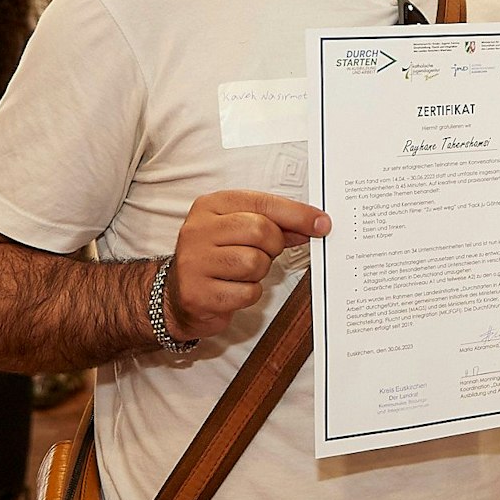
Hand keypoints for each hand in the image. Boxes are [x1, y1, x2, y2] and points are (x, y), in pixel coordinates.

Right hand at [167, 190, 329, 341]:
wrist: (178, 296)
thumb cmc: (218, 258)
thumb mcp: (240, 230)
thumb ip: (276, 224)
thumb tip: (315, 224)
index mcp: (211, 205)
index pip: (263, 203)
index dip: (297, 214)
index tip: (321, 223)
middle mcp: (198, 229)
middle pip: (260, 231)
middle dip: (273, 246)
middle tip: (264, 253)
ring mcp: (194, 262)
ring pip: (254, 262)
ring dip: (259, 272)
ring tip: (243, 272)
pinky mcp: (197, 293)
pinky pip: (247, 292)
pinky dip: (249, 293)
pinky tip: (233, 289)